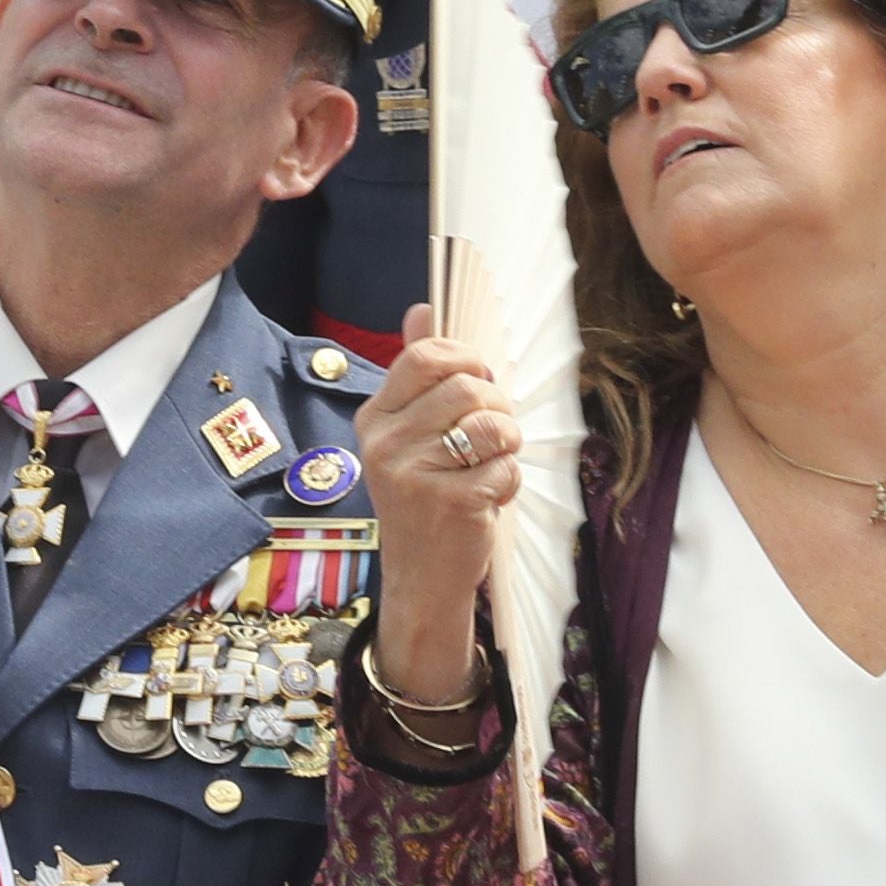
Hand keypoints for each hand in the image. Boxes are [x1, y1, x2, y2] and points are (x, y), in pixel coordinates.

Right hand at [352, 313, 518, 702]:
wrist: (420, 576)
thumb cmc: (424, 498)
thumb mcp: (410, 433)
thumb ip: (418, 372)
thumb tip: (422, 309)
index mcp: (376, 416)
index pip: (427, 357)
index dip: (467, 362)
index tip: (476, 385)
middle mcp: (385, 441)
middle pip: (468, 386)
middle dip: (497, 406)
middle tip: (491, 435)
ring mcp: (413, 473)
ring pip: (492, 422)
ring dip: (508, 442)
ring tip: (493, 463)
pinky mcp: (448, 502)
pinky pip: (504, 466)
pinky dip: (509, 481)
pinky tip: (489, 498)